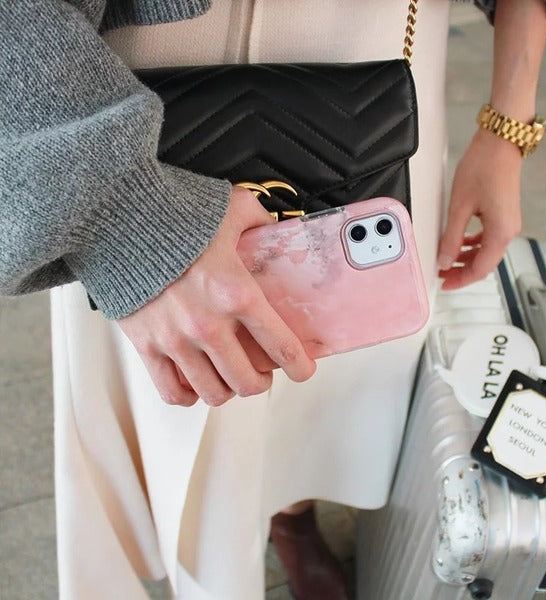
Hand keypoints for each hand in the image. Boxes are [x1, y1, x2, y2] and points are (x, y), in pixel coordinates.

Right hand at [118, 186, 316, 406]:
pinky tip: (197, 385)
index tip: (303, 370)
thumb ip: (260, 221)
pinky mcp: (146, 345)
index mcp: (236, 292)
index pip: (280, 345)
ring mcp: (175, 339)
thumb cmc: (174, 214)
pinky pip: (171, 391)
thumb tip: (276, 229)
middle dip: (262, 382)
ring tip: (231, 378)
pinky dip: (189, 396)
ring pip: (213, 392)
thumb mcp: (232, 208)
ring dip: (229, 390)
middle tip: (263, 372)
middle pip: (247, 381)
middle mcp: (208, 324)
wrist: (117, 219)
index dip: (299, 365)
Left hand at [437, 129, 522, 289]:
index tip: (444, 283)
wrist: (500, 142)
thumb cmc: (483, 168)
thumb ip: (451, 238)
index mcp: (500, 233)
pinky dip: (472, 244)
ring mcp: (507, 222)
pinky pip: (487, 238)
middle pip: (484, 263)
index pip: (480, 269)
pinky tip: (459, 242)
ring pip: (486, 251)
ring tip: (446, 259)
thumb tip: (444, 260)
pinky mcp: (503, 214)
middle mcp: (508, 231)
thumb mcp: (460, 207)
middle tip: (441, 273)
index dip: (460, 280)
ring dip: (466, 258)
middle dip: (462, 271)